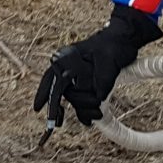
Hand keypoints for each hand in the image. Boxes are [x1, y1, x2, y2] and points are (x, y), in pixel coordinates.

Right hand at [33, 4, 162, 126]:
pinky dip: (84, 110)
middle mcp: (68, 67)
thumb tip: (98, 98)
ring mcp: (76, 75)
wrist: (124, 39)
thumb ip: (102, 80)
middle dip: (60, 108)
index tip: (37, 108)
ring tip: (96, 114)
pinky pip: (79, 99)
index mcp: (68, 58)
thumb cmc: (114, 45)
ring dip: (82, 109)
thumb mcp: (109, 62)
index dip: (43, 94)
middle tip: (57, 123)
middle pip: (60, 92)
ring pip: (72, 98)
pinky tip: (88, 118)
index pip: (51, 78)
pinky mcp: (85, 81)